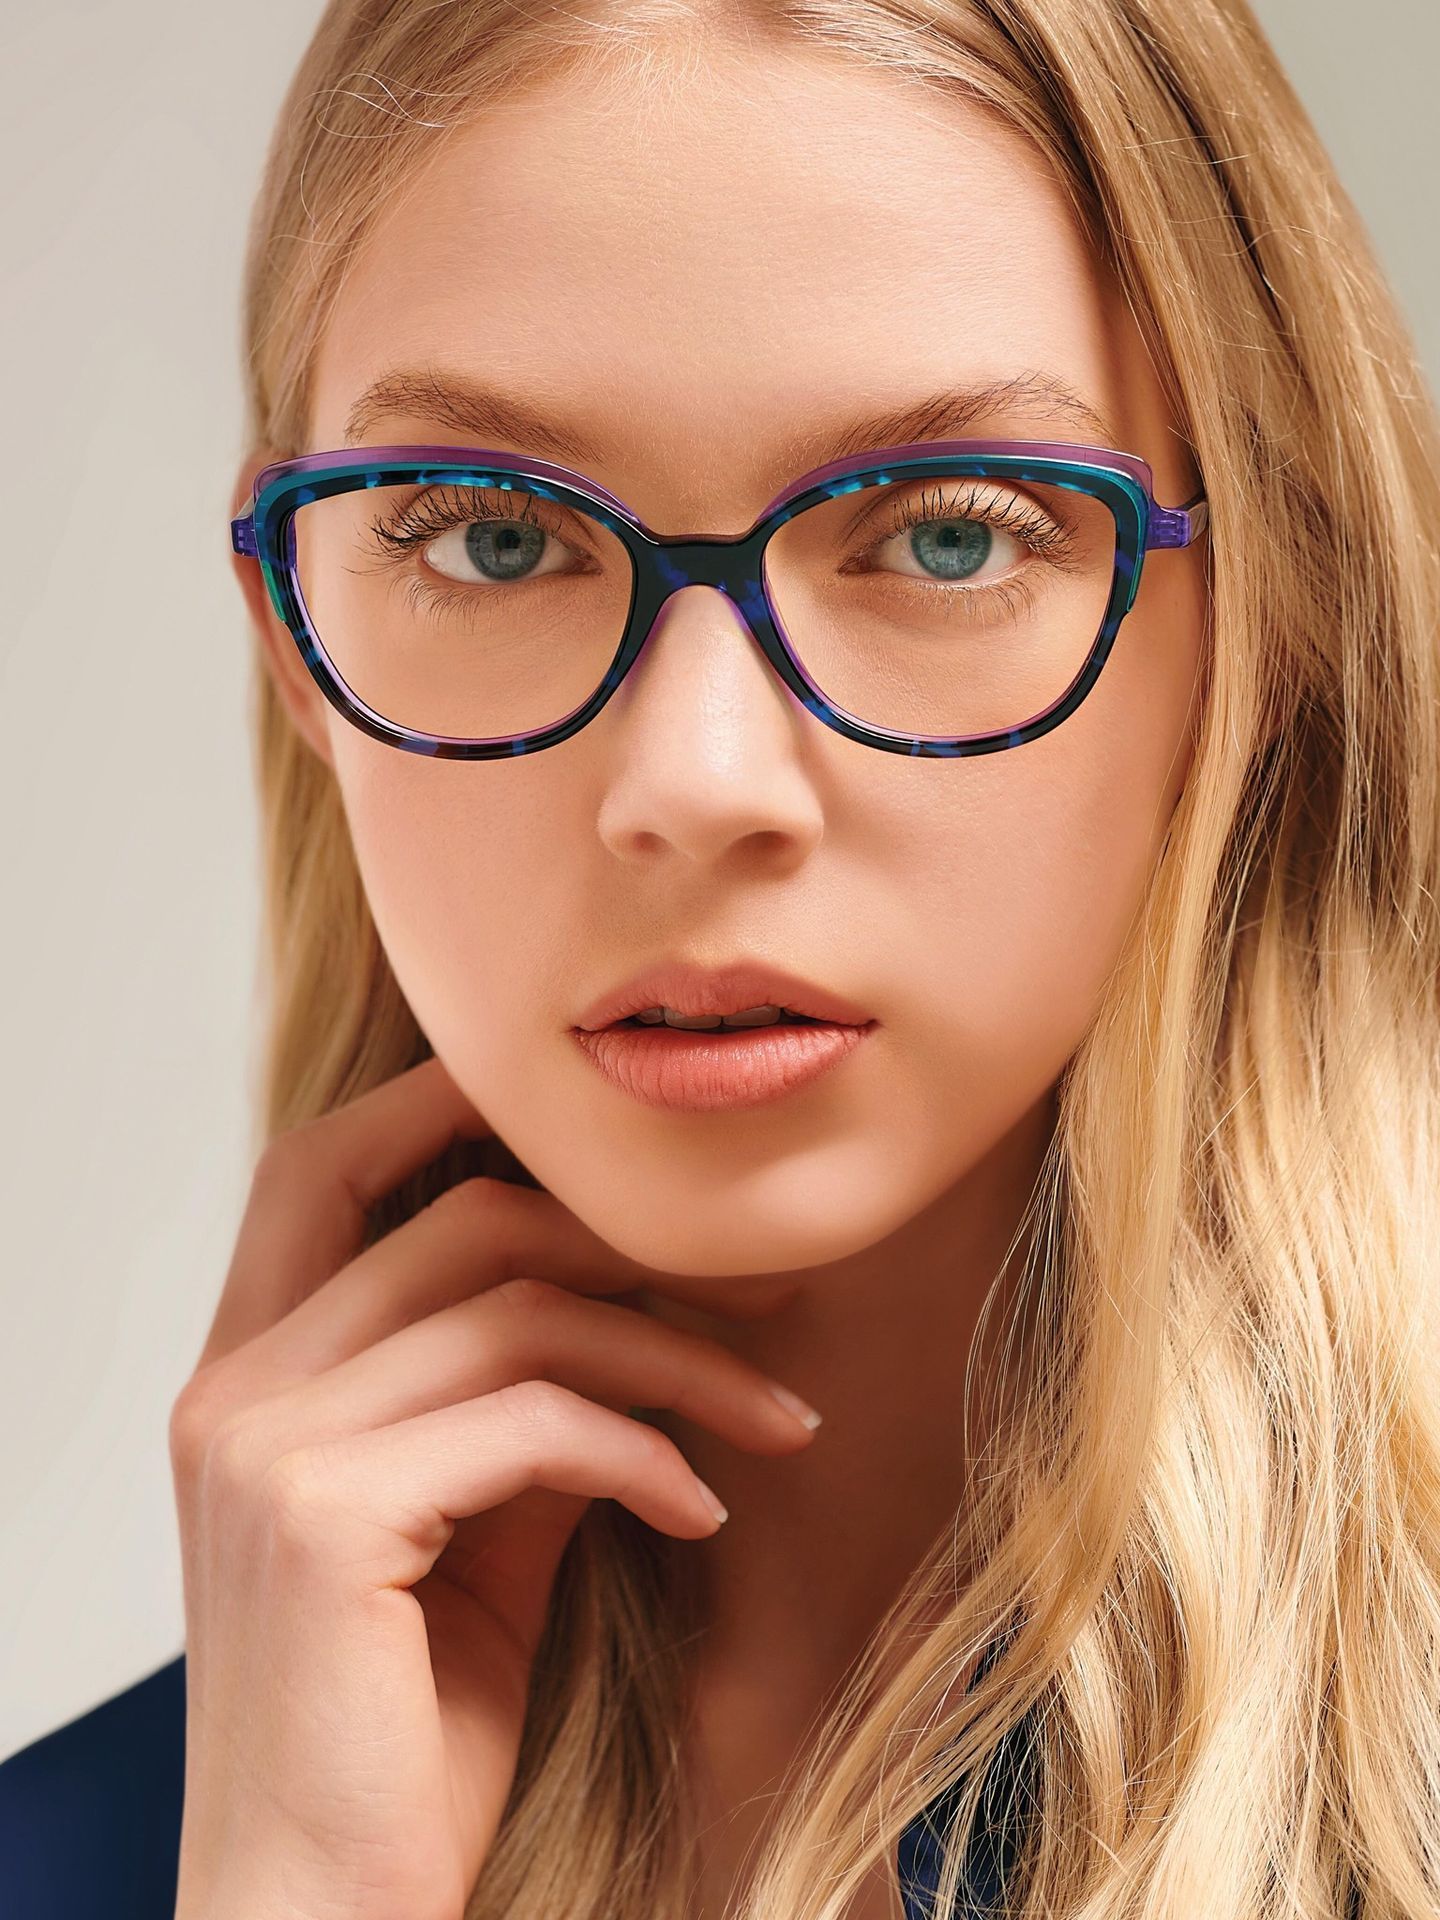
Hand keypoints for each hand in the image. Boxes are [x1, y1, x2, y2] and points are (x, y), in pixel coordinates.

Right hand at [169, 1055, 818, 1919]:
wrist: (324, 1914)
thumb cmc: (403, 1732)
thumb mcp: (472, 1529)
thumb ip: (519, 1399)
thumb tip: (638, 1300)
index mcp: (242, 1375)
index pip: (320, 1167)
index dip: (441, 1103)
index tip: (596, 1123)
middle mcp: (233, 1390)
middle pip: (458, 1220)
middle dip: (628, 1236)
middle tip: (765, 1287)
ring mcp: (265, 1446)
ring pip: (520, 1313)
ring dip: (681, 1356)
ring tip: (778, 1417)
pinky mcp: (325, 1515)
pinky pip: (537, 1423)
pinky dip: (648, 1450)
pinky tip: (706, 1511)